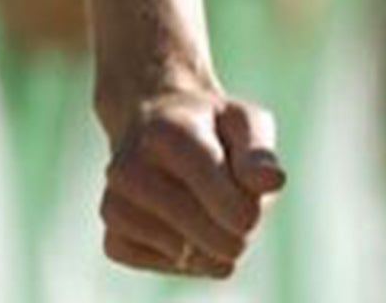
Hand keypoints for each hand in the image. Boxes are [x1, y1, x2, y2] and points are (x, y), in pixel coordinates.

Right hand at [100, 93, 283, 277]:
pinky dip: (186, 259)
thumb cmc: (212, 129)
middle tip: (243, 218)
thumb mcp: (244, 122)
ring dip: (212, 245)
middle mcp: (128, 167)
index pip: (208, 178)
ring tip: (217, 217)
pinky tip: (191, 233)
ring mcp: (114, 203)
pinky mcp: (111, 237)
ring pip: (180, 250)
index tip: (255, 214)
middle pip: (197, 224)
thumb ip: (259, 153)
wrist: (157, 131)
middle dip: (233, 230)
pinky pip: (159, 264)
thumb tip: (273, 184)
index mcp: (167, 131)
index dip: (241, 205)